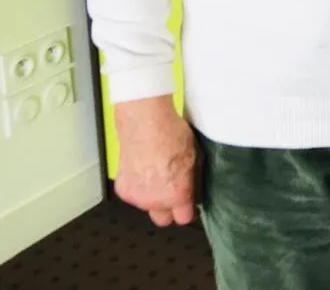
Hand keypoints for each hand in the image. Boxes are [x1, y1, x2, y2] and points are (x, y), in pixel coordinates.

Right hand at [114, 96, 198, 226]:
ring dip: (152, 197)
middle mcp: (155, 201)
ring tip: (157, 175)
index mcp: (176, 195)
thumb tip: (193, 188)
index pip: (184, 218)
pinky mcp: (122, 189)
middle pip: (163, 219)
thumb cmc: (170, 134)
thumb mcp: (194, 157)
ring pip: (147, 206)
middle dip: (169, 210)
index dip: (188, 211)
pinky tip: (143, 169)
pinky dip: (138, 187)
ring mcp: (136, 197)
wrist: (144, 122)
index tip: (189, 206)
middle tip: (173, 194)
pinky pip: (133, 195)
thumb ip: (191, 180)